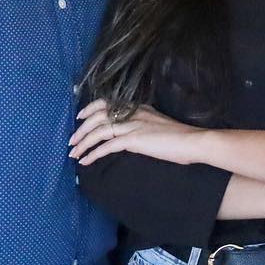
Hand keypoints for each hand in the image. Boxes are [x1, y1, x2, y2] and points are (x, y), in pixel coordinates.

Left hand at [70, 100, 208, 165]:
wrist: (193, 141)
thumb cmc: (180, 137)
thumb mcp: (157, 124)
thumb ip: (143, 124)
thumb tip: (132, 133)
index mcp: (137, 107)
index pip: (106, 103)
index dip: (90, 108)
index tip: (80, 116)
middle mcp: (131, 113)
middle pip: (97, 117)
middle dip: (81, 129)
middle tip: (71, 141)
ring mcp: (132, 126)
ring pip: (98, 131)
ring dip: (83, 143)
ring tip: (74, 153)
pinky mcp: (134, 140)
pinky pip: (107, 146)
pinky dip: (93, 154)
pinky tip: (85, 161)